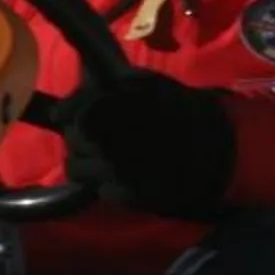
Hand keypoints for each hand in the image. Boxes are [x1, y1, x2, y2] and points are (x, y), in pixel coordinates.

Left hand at [55, 70, 234, 216]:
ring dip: (84, 162)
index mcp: (122, 105)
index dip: (66, 112)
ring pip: (76, 168)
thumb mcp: (149, 84)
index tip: (62, 115)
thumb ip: (114, 83)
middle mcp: (116, 139)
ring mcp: (120, 170)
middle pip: (72, 140)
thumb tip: (81, 78)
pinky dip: (104, 183)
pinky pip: (99, 190)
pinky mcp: (128, 196)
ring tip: (100, 157)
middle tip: (88, 136)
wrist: (212, 150)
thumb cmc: (178, 111)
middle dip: (77, 137)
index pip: (76, 112)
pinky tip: (119, 174)